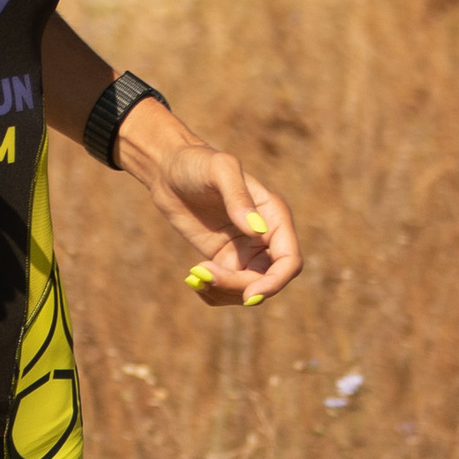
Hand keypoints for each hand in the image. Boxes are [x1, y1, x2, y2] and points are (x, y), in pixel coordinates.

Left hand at [120, 110, 301, 307]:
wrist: (168, 170)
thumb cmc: (197, 163)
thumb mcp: (219, 170)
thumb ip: (238, 197)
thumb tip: (257, 230)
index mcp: (274, 215)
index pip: (290, 261)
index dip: (275, 282)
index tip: (249, 295)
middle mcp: (266, 237)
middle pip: (269, 281)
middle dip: (240, 288)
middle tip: (204, 275)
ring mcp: (246, 251)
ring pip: (248, 290)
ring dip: (224, 293)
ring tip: (196, 274)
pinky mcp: (225, 260)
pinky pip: (228, 290)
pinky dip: (213, 293)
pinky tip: (194, 278)